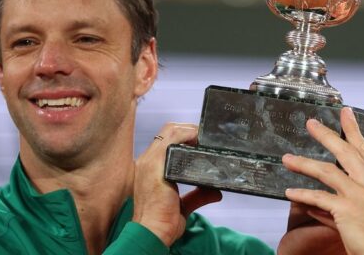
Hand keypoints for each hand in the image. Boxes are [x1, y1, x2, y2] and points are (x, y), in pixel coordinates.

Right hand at [132, 123, 222, 245]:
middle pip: (168, 132)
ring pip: (170, 131)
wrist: (153, 232)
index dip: (185, 137)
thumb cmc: (163, 221)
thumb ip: (198, 195)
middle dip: (189, 130)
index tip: (201, 142)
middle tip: (206, 139)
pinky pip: (170, 138)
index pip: (166, 142)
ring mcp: (150, 161)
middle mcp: (147, 162)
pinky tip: (198, 139)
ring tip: (204, 138)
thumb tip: (216, 192)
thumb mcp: (182, 205)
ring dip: (189, 130)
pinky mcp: (155, 163)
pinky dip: (186, 134)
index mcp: (151, 169)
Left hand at [280, 108, 363, 254]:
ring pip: (327, 171)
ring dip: (304, 164)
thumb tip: (345, 190)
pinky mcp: (346, 209)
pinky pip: (319, 198)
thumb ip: (361, 196)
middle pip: (345, 152)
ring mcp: (359, 195)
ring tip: (288, 159)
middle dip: (327, 135)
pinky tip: (290, 192)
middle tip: (312, 124)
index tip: (346, 115)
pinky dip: (303, 194)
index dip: (353, 131)